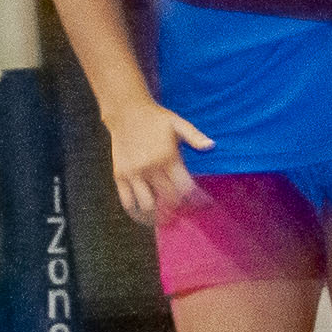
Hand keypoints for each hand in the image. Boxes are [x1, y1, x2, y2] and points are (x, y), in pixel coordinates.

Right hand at [108, 94, 212, 222]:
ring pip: (147, 205)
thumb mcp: (178, 123)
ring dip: (158, 216)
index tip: (204, 204)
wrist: (126, 111)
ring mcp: (133, 173)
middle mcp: (150, 167)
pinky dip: (136, 213)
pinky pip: (127, 201)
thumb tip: (212, 146)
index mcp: (167, 156)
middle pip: (169, 199)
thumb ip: (195, 136)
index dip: (197, 200)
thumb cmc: (156, 119)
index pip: (185, 188)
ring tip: (167, 219)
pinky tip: (145, 218)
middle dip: (180, 208)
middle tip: (186, 212)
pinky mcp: (119, 176)